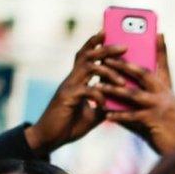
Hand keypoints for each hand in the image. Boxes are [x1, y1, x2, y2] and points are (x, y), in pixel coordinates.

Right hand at [24, 32, 127, 155]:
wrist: (49, 139)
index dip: (96, 43)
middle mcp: (72, 79)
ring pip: (88, 67)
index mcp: (77, 80)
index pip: (86, 55)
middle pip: (89, 55)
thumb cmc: (70, 125)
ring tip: (122, 82)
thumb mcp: (93, 115)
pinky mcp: (66, 98)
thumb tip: (121, 101)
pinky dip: (98, 95)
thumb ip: (105, 104)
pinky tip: (105, 103)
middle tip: (124, 46)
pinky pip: (85, 90)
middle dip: (107, 49)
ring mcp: (68, 87)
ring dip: (107, 72)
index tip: (109, 33)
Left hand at [99, 35, 174, 155]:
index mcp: (167, 90)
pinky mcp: (154, 121)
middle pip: (143, 74)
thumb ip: (142, 100)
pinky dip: (119, 115)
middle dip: (123, 65)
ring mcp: (160, 107)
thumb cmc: (169, 131)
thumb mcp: (160, 112)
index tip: (152, 34)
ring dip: (114, 89)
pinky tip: (106, 114)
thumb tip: (120, 97)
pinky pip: (133, 116)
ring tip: (99, 85)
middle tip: (106, 58)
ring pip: (134, 94)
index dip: (157, 49)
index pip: (161, 65)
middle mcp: (165, 95)